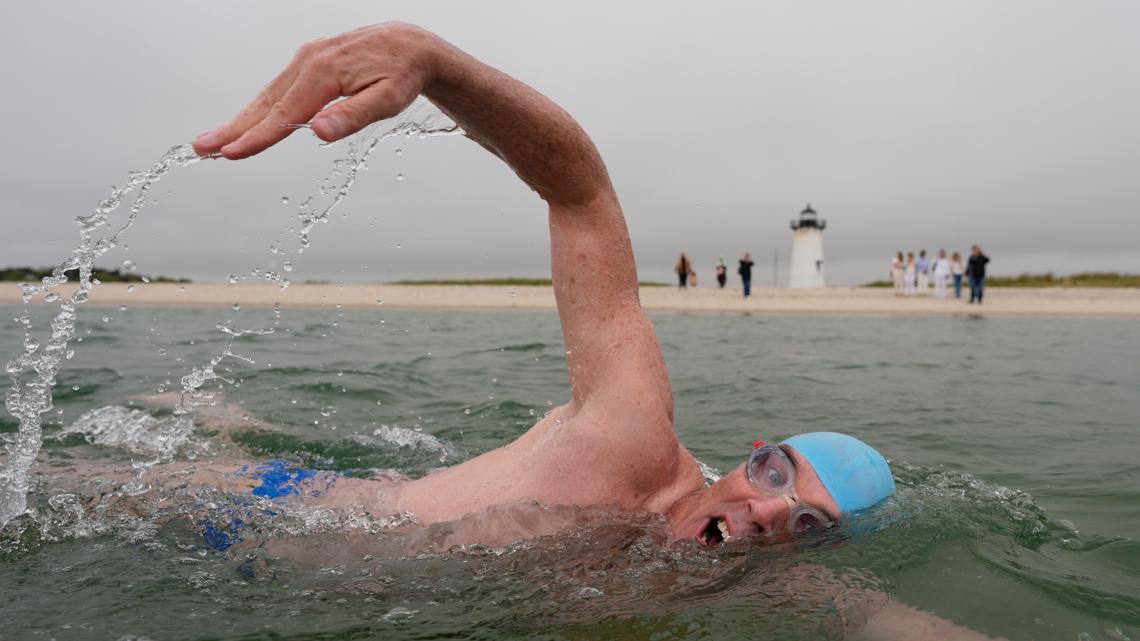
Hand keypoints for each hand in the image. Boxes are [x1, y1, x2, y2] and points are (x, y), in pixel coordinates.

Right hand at [192, 22, 437, 159]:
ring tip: (213, 141)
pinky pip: (279, 87)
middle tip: (202, 148)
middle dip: (233, 128)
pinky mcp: (309, 61)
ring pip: (268, 95)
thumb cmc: (403, 74)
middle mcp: (308, 61)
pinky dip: (259, 106)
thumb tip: (318, 133)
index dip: (257, 137)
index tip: (231, 153)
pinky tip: (247, 121)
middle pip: (266, 103)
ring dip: (240, 119)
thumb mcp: (389, 100)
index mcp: (323, 73)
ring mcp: (306, 59)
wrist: (411, 44)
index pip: (284, 114)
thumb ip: (353, 116)